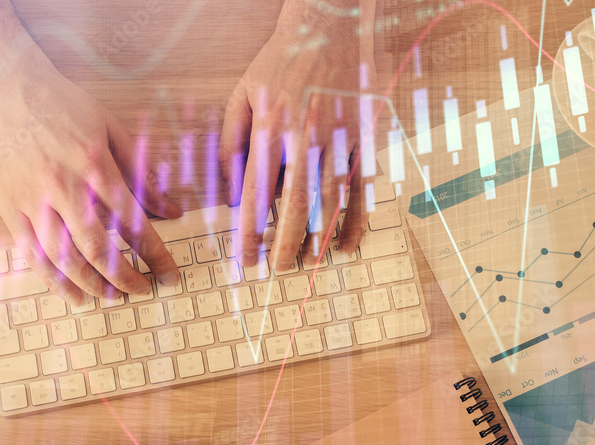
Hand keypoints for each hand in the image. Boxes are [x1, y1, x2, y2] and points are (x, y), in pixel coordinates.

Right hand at [0, 65, 181, 303]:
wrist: (6, 87)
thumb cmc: (63, 105)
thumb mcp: (112, 129)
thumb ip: (142, 173)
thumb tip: (173, 209)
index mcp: (94, 166)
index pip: (133, 222)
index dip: (155, 254)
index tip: (170, 275)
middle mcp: (63, 187)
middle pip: (98, 248)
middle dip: (125, 277)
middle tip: (143, 290)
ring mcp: (33, 200)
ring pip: (63, 258)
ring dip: (92, 285)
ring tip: (113, 298)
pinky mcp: (10, 208)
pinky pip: (32, 254)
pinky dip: (54, 281)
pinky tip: (74, 295)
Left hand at [219, 2, 376, 271]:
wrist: (330, 25)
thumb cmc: (281, 61)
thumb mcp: (243, 96)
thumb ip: (231, 143)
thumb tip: (233, 193)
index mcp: (271, 132)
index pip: (257, 197)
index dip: (250, 234)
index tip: (245, 261)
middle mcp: (305, 141)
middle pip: (296, 208)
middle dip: (286, 245)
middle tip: (279, 269)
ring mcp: (339, 142)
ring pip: (331, 204)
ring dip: (320, 239)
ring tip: (309, 263)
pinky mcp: (362, 139)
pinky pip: (361, 188)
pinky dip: (356, 219)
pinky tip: (347, 243)